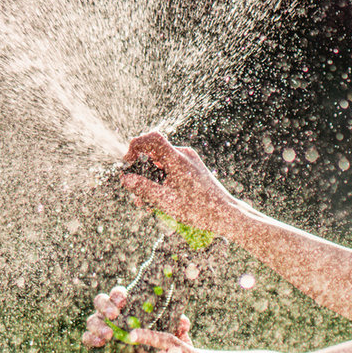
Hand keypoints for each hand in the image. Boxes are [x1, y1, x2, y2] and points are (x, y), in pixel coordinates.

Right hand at [81, 286, 190, 348]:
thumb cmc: (162, 348)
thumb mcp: (174, 339)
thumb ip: (179, 328)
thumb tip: (183, 322)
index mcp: (128, 306)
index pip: (118, 293)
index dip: (118, 294)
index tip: (124, 300)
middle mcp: (112, 315)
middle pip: (100, 302)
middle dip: (105, 306)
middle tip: (114, 315)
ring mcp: (102, 329)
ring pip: (92, 321)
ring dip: (97, 326)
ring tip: (107, 336)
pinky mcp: (97, 345)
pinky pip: (88, 340)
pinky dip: (91, 341)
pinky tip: (99, 346)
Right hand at [120, 132, 237, 231]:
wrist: (226, 214)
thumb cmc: (199, 210)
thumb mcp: (166, 202)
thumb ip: (144, 189)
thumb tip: (125, 179)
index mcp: (178, 159)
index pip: (152, 138)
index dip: (135, 146)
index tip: (128, 162)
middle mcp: (184, 155)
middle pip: (153, 152)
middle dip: (141, 171)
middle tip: (135, 191)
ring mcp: (189, 161)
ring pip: (161, 163)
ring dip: (150, 179)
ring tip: (146, 202)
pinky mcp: (192, 168)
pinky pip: (170, 169)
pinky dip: (161, 181)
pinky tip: (158, 200)